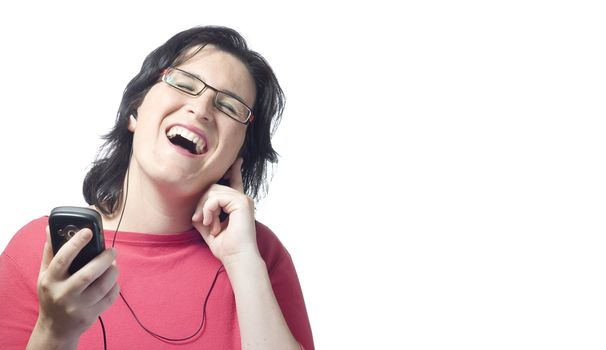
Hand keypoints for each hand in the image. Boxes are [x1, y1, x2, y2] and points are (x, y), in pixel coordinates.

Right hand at [34, 227, 118, 341]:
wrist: (55, 328)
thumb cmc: (52, 295)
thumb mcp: (45, 275)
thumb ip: (50, 252)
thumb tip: (51, 228)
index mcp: (50, 280)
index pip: (63, 259)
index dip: (76, 243)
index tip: (89, 231)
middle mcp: (63, 294)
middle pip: (88, 273)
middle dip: (104, 259)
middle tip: (112, 250)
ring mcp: (77, 307)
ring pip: (103, 286)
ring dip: (113, 271)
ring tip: (113, 264)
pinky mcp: (90, 315)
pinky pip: (110, 297)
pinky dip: (115, 285)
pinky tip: (112, 280)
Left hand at [192, 158, 259, 265]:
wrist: (237, 258)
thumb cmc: (225, 247)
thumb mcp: (208, 227)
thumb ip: (203, 214)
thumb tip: (195, 207)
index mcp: (237, 204)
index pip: (235, 181)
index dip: (234, 170)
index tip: (238, 159)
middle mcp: (242, 199)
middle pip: (213, 187)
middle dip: (201, 202)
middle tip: (199, 220)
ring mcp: (243, 199)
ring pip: (213, 191)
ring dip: (204, 209)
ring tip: (209, 225)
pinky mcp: (242, 202)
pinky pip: (216, 198)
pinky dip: (209, 210)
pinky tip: (212, 223)